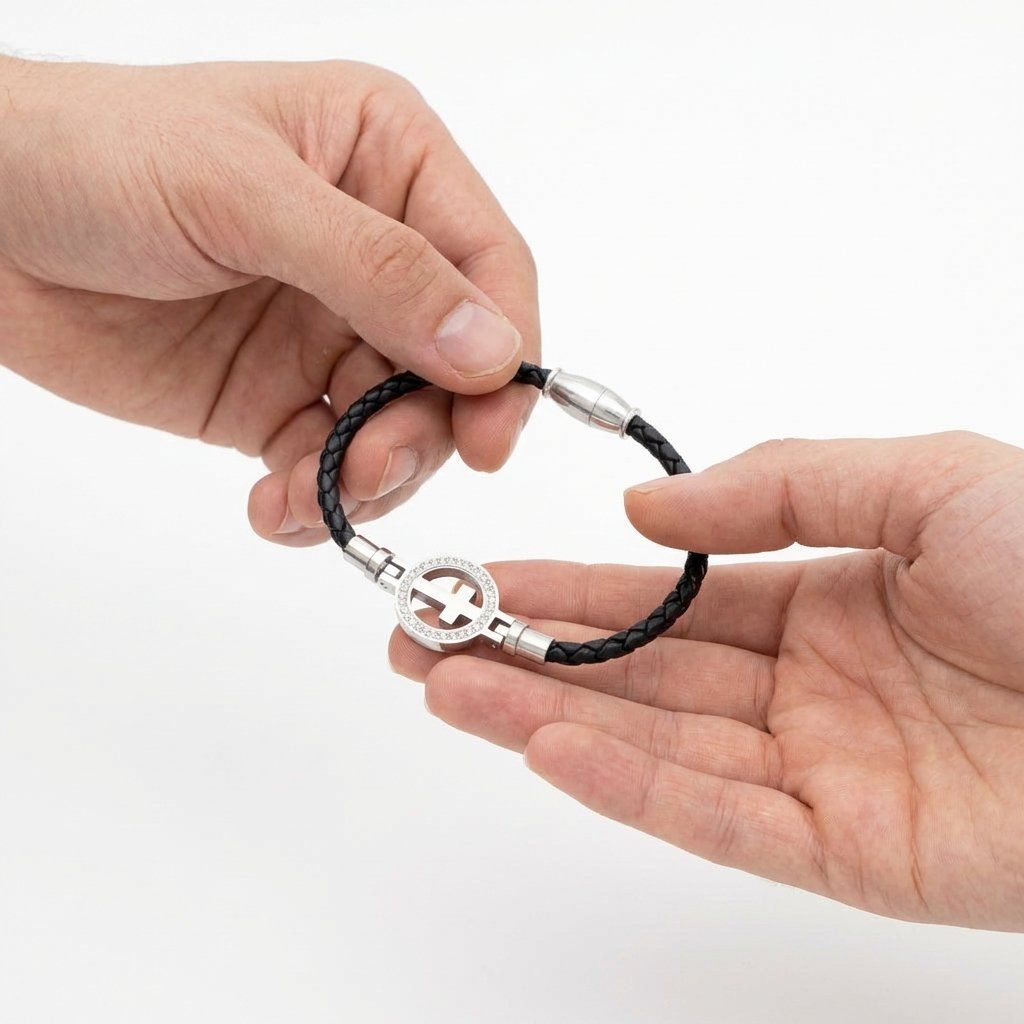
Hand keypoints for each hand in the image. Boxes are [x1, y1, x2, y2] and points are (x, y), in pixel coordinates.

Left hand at [0, 56, 536, 543]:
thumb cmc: (99, 156)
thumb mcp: (245, 194)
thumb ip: (378, 272)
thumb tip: (494, 351)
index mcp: (389, 164)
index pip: (489, 264)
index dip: (506, 352)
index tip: (489, 434)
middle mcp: (374, 251)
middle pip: (455, 364)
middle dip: (425, 430)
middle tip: (375, 470)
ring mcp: (328, 331)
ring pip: (400, 426)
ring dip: (370, 476)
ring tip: (311, 494)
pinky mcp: (278, 397)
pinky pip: (330, 463)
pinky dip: (317, 498)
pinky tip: (277, 505)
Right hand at [390, 432, 1023, 929]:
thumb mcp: (919, 482)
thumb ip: (776, 485)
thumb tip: (645, 509)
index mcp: (816, 601)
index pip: (657, 597)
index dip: (562, 587)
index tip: (478, 579)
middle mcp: (800, 689)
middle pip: (633, 675)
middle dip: (522, 655)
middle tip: (420, 638)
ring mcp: (818, 774)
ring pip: (654, 745)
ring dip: (543, 717)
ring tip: (445, 686)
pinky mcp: (848, 854)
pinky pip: (719, 817)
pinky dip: (627, 785)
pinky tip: (544, 746)